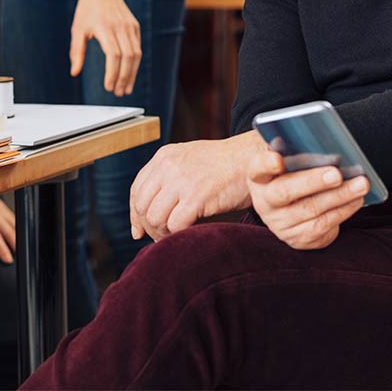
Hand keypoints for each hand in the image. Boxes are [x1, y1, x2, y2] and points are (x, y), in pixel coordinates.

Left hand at [0, 198, 15, 262]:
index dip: (3, 249)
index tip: (8, 259)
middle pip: (9, 231)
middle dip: (16, 244)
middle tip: (19, 256)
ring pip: (13, 222)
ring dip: (18, 234)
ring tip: (20, 246)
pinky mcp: (0, 203)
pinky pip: (12, 215)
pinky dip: (16, 224)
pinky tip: (16, 231)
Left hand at [70, 0, 140, 96]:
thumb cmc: (87, 9)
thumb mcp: (77, 29)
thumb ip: (77, 52)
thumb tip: (74, 72)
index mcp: (104, 28)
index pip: (114, 55)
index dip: (113, 73)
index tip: (109, 87)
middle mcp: (120, 28)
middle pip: (128, 58)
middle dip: (124, 78)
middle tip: (119, 93)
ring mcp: (130, 27)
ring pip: (136, 55)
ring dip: (132, 74)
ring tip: (126, 88)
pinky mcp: (135, 27)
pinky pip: (138, 48)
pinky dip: (135, 64)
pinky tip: (129, 74)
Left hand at [129, 132, 263, 241]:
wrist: (255, 159)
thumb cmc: (227, 165)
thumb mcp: (190, 161)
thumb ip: (168, 179)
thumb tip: (145, 216)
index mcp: (164, 156)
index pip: (137, 189)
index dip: (136, 213)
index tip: (140, 230)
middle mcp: (169, 166)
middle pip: (142, 205)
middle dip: (148, 226)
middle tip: (161, 236)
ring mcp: (182, 180)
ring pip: (154, 217)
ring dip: (162, 232)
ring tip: (175, 236)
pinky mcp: (197, 196)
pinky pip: (175, 224)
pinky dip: (178, 235)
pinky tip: (188, 234)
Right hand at [247, 149, 367, 250]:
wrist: (287, 208)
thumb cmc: (292, 175)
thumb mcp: (288, 161)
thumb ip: (297, 151)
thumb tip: (324, 144)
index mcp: (259, 177)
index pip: (257, 168)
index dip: (266, 164)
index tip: (278, 159)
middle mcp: (265, 202)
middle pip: (285, 192)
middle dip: (313, 182)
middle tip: (337, 174)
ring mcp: (280, 224)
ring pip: (310, 211)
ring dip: (339, 197)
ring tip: (360, 185)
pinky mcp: (297, 239)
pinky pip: (322, 228)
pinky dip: (342, 212)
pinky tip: (356, 200)